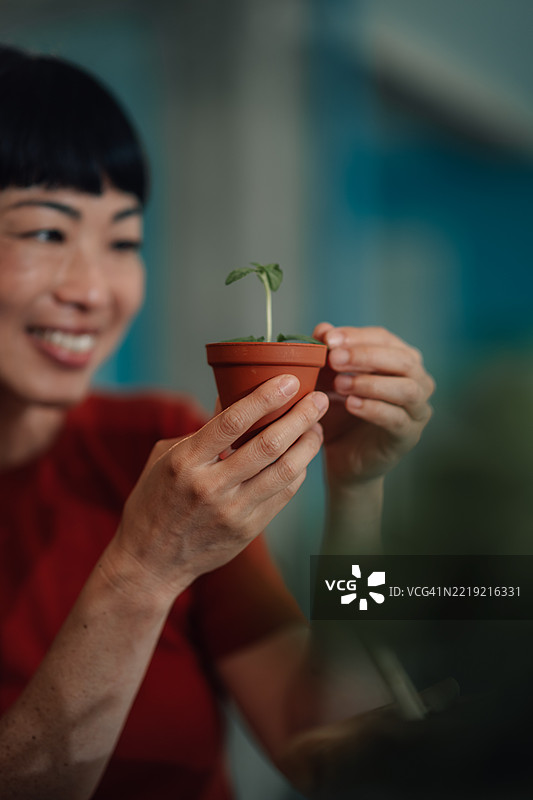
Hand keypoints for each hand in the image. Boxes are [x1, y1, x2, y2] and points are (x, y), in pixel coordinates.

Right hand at [109, 375, 328, 600]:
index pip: (231, 423)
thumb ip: (202, 430)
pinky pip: (283, 495)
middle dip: (300, 417)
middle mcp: (210, 487)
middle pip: (268, 445)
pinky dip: (298, 472)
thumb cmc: (155, 499)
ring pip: (284, 472)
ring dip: (307, 445)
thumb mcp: (166, 457)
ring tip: (317, 427)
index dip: (264, 398)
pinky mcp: (247, 530)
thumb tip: (232, 396)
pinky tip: (302, 456)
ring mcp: (231, 511)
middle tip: (319, 399)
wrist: (150, 560)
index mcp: (185, 461)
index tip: (289, 381)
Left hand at [313, 323, 434, 486]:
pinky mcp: (409, 435)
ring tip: (340, 384)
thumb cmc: (339, 413)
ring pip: (407, 388)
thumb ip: (327, 355)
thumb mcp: (328, 381)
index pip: (384, 338)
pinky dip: (374, 408)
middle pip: (402, 359)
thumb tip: (322, 329)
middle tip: (334, 359)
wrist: (342, 458)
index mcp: (400, 359)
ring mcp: (418, 409)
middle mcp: (417, 380)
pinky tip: (351, 404)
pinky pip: (398, 418)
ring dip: (371, 382)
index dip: (357, 336)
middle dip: (365, 356)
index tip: (328, 338)